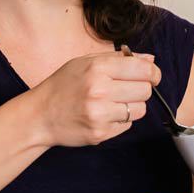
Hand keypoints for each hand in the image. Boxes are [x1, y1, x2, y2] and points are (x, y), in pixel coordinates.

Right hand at [29, 50, 159, 147]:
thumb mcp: (86, 62)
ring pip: (140, 110)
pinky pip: (127, 125)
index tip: (152, 76)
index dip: (153, 73)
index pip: (143, 69)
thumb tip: (150, 59)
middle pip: (145, 90)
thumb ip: (119, 58)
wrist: (40, 115)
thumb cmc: (63, 85)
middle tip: (127, 89)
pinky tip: (104, 115)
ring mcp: (100, 114)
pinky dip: (121, 120)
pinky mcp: (100, 134)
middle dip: (141, 89)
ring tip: (113, 102)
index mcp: (97, 68)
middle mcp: (99, 91)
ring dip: (132, 106)